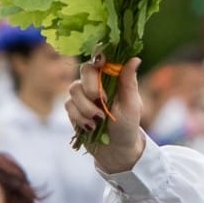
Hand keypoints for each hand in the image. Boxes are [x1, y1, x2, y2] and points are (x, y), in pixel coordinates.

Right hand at [65, 55, 145, 172]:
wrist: (115, 149)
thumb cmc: (128, 126)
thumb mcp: (132, 104)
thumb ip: (129, 82)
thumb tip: (135, 58)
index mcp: (113, 77)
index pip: (103, 57)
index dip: (99, 53)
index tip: (101, 61)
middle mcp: (96, 82)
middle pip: (85, 69)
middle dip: (91, 85)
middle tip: (101, 100)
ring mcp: (83, 94)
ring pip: (74, 89)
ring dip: (87, 106)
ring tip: (99, 120)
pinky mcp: (73, 108)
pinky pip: (69, 105)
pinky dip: (80, 117)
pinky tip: (90, 126)